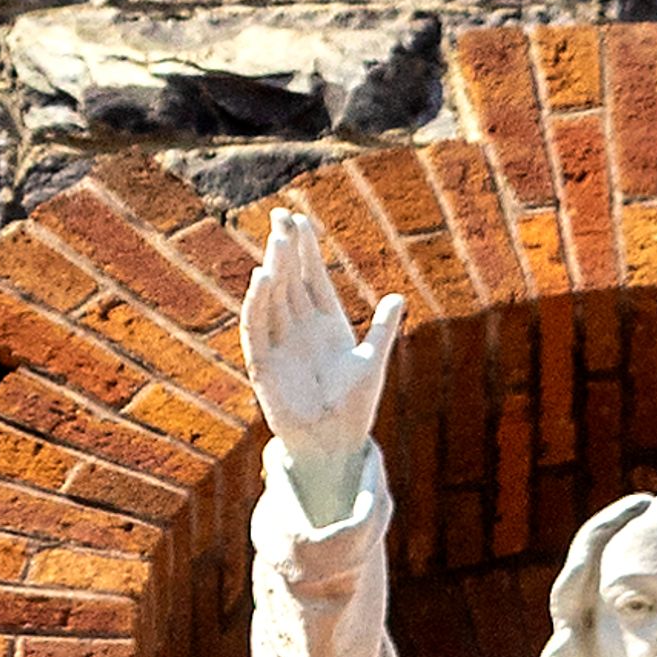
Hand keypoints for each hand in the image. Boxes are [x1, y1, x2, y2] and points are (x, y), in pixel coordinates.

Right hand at [240, 201, 403, 522]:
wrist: (334, 442)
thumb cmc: (354, 405)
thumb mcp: (372, 362)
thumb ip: (383, 329)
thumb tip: (398, 295)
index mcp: (326, 321)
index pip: (312, 276)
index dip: (306, 249)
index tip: (299, 219)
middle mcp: (300, 326)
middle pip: (290, 278)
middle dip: (285, 248)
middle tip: (280, 215)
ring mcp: (281, 342)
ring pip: (273, 297)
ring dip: (274, 268)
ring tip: (276, 240)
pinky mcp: (264, 362)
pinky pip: (258, 327)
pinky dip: (258, 303)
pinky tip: (262, 278)